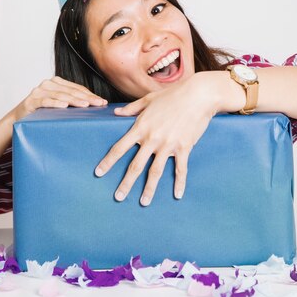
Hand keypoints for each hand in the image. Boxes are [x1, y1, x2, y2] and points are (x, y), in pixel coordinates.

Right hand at [11, 76, 106, 121]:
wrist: (19, 119)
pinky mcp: (31, 100)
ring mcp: (39, 91)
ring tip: (86, 105)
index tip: (102, 102)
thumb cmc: (42, 112)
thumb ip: (71, 101)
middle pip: (72, 91)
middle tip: (99, 104)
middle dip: (87, 98)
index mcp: (57, 82)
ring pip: (61, 95)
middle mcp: (49, 84)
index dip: (90, 95)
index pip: (77, 88)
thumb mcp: (58, 104)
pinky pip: (46, 101)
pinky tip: (64, 106)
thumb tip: (93, 106)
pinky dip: (56, 103)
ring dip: (74, 100)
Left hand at [94, 73, 218, 205]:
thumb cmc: (173, 95)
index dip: (108, 161)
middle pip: (135, 165)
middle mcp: (152, 139)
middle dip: (126, 183)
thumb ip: (132, 108)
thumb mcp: (149, 99)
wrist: (198, 95)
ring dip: (149, 189)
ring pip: (155, 172)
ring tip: (144, 202)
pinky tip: (177, 195)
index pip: (120, 148)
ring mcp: (168, 144)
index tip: (99, 172)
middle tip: (118, 197)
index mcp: (141, 127)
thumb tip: (116, 112)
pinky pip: (180, 169)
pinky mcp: (184, 147)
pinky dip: (179, 183)